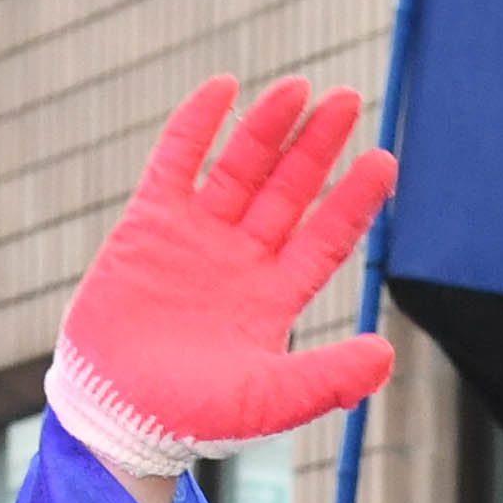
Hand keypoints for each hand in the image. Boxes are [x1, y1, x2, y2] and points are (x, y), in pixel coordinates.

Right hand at [48, 76, 400, 477]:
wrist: (116, 412)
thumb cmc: (194, 415)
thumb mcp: (270, 400)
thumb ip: (328, 378)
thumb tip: (386, 354)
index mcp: (276, 295)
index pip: (326, 235)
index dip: (354, 198)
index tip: (384, 159)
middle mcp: (243, 258)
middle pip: (289, 189)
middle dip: (317, 146)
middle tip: (347, 99)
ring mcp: (197, 236)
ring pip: (241, 168)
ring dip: (267, 127)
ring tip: (297, 87)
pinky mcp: (149, 223)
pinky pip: (176, 162)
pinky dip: (196, 125)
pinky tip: (223, 87)